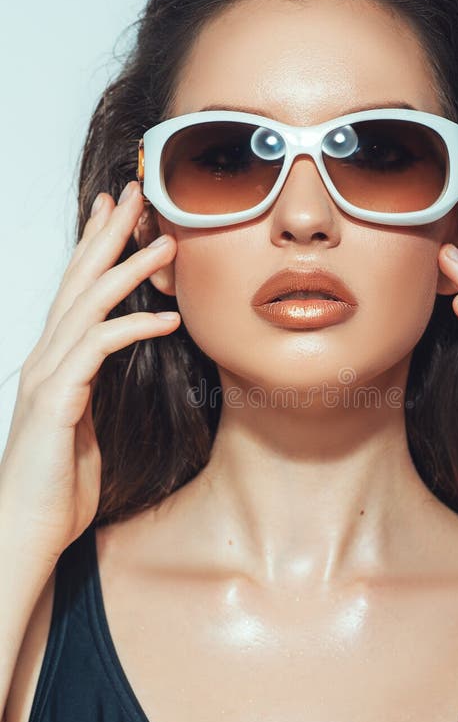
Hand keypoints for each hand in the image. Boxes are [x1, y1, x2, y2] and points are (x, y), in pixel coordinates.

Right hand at [0, 182, 179, 562]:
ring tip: (166, 244)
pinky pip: (97, 349)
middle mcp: (47, 357)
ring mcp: (48, 375)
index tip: (118, 213)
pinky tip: (168, 319)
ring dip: (127, 270)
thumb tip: (114, 368)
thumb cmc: (56, 483)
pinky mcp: (56, 399)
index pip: (77, 291)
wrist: (26, 528)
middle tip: (136, 193)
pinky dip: (134, 328)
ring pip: (88, 305)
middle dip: (108, 234)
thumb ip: (94, 390)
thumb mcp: (84, 425)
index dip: (95, 247)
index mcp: (56, 360)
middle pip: (78, 281)